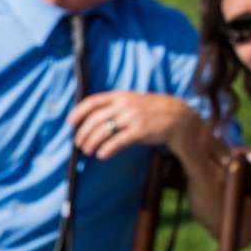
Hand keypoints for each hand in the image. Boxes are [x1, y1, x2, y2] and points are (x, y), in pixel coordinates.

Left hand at [71, 90, 197, 162]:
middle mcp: (125, 104)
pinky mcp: (140, 130)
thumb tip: (95, 120)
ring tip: (88, 151)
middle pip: (95, 119)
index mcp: (121, 96)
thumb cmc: (154, 112)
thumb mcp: (135, 102)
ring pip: (103, 130)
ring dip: (92, 142)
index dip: (79, 111)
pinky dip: (107, 149)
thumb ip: (117, 107)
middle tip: (79, 143)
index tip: (71, 122)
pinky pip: (118, 141)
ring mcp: (133, 117)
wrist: (180, 117)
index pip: (93, 101)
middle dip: (83, 133)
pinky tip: (102, 155)